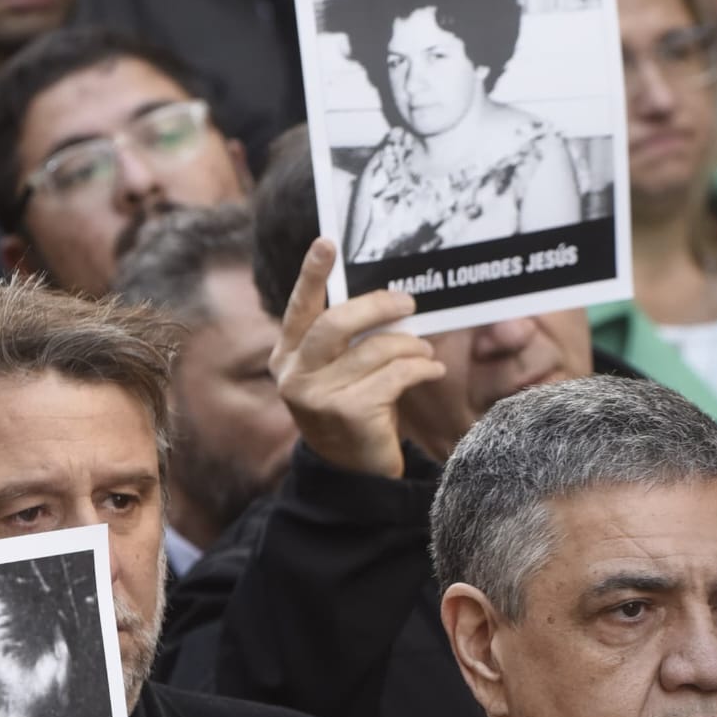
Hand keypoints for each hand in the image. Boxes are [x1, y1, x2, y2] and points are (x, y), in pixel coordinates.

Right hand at [270, 238, 445, 478]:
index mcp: (285, 357)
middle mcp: (293, 376)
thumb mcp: (338, 372)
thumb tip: (385, 299)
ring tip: (425, 350)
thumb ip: (346, 340)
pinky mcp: (348, 412)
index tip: (327, 242)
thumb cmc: (353, 410)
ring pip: (374, 350)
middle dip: (378, 306)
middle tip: (408, 302)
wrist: (354, 474)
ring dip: (410, 345)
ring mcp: (317, 396)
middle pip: (336, 323)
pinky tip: (430, 370)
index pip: (300, 308)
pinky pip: (395, 375)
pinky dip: (420, 368)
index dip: (312, 274)